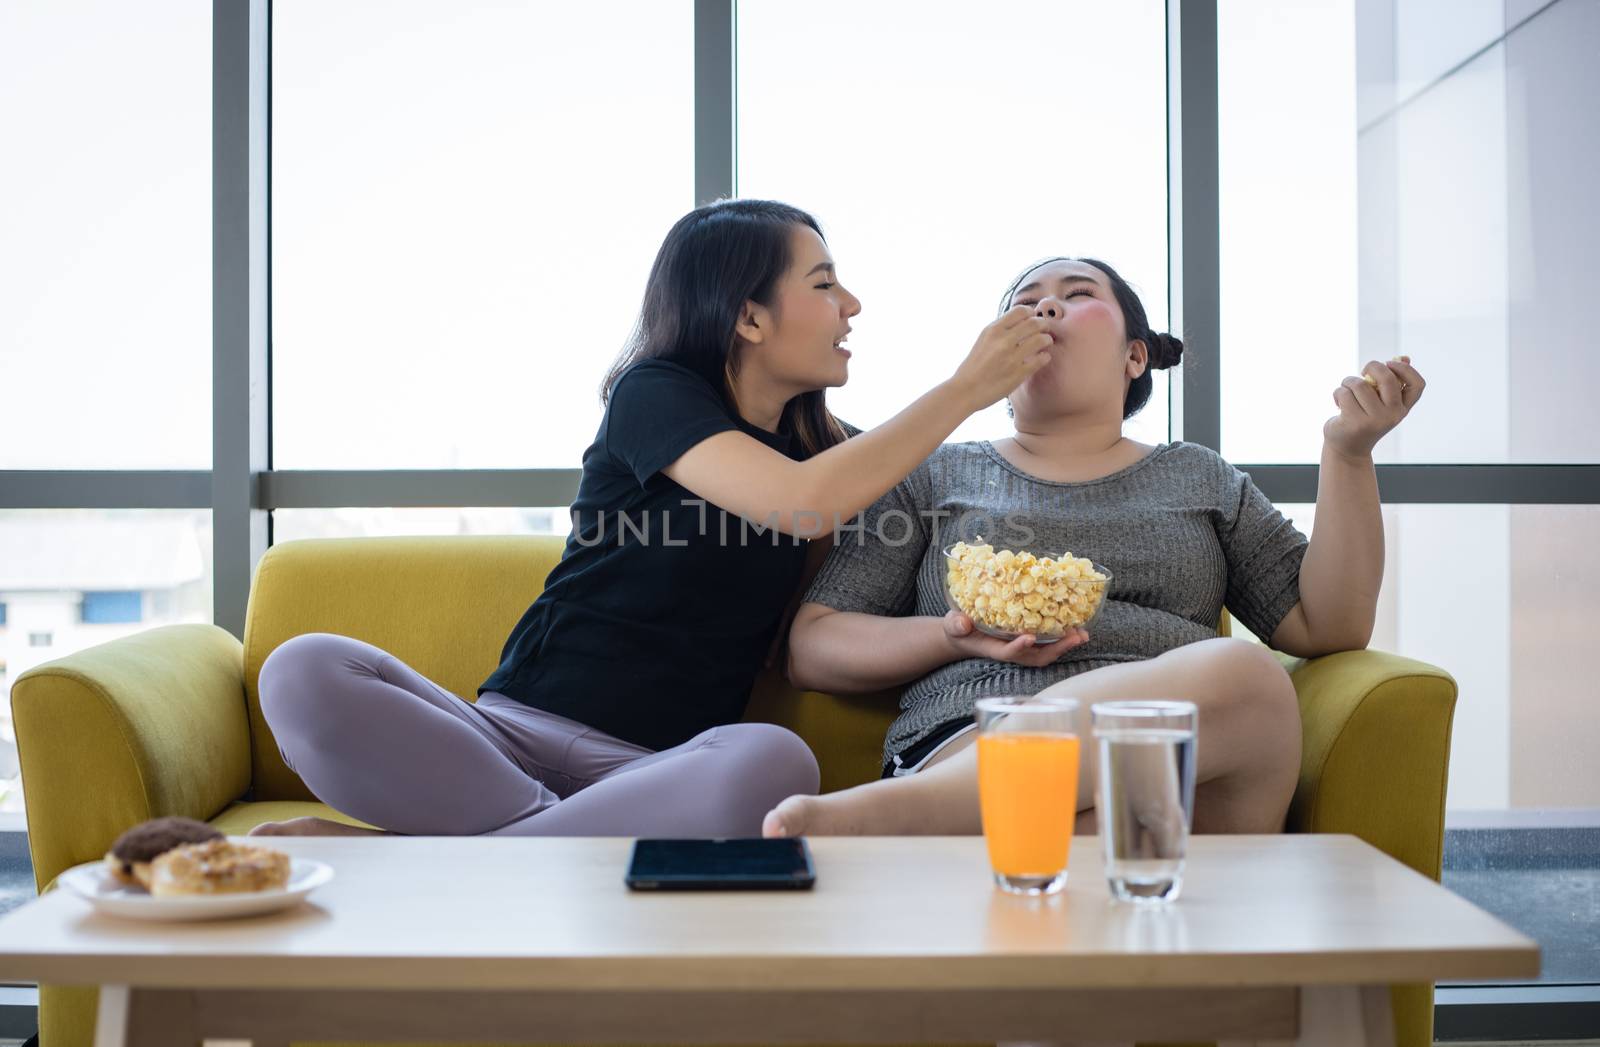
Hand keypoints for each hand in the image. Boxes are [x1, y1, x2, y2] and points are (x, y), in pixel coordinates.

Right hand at [940, 610, 1087, 666]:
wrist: (964, 635)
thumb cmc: (958, 629)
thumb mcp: (953, 624)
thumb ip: (956, 624)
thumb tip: (962, 622)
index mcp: (992, 648)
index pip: (1007, 652)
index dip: (1019, 647)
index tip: (1030, 637)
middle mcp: (1011, 652)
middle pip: (1036, 657)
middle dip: (1056, 649)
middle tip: (1074, 637)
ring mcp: (1021, 649)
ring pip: (1046, 653)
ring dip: (1065, 645)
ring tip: (1082, 634)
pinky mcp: (1027, 642)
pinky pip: (1048, 644)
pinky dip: (1062, 639)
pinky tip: (1075, 628)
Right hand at [950, 306, 1052, 410]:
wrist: (965, 390)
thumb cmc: (974, 366)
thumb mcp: (983, 340)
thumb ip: (1000, 330)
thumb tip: (1021, 320)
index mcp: (993, 330)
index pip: (1020, 311)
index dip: (1031, 314)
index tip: (1032, 319)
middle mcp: (1002, 341)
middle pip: (1034, 322)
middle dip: (1043, 325)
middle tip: (1044, 330)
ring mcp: (1011, 358)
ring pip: (1041, 339)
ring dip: (1047, 340)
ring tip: (1045, 343)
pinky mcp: (1018, 374)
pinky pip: (1042, 359)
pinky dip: (1045, 357)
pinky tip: (1042, 358)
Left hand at [1323, 356, 1425, 459]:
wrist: (1347, 449)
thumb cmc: (1364, 418)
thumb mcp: (1381, 402)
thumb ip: (1392, 381)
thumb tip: (1405, 357)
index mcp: (1403, 408)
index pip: (1417, 385)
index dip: (1405, 369)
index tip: (1390, 363)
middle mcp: (1393, 415)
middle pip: (1387, 379)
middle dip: (1372, 366)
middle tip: (1364, 370)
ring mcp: (1375, 420)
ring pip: (1360, 385)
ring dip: (1348, 382)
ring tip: (1346, 392)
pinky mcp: (1355, 423)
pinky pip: (1344, 393)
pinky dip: (1338, 393)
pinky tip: (1338, 403)